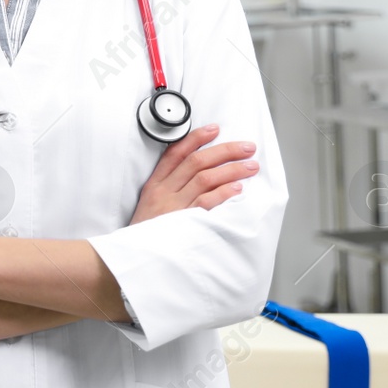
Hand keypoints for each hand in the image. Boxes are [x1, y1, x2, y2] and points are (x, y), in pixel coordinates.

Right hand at [130, 125, 258, 224]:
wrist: (136, 257)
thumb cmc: (147, 232)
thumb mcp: (150, 204)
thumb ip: (170, 187)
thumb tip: (200, 171)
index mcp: (155, 185)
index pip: (175, 153)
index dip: (196, 139)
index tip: (215, 129)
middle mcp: (164, 192)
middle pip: (196, 162)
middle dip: (224, 151)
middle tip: (246, 148)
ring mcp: (174, 207)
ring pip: (204, 178)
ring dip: (231, 170)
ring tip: (250, 166)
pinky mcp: (184, 223)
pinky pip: (206, 203)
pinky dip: (223, 193)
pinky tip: (237, 188)